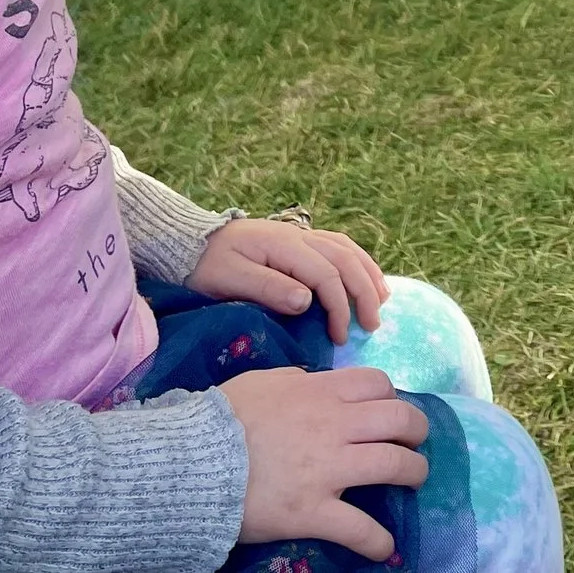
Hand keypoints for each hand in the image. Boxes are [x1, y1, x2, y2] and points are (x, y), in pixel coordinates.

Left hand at [187, 218, 390, 343]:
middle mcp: (299, 236)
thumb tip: (306, 301)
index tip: (340, 338)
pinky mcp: (299, 241)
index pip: (326, 275)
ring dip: (368, 274)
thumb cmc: (207, 265)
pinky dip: (358, 262)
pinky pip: (339, 247)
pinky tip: (366, 277)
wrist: (190, 242)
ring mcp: (301, 236)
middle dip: (364, 293)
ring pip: (347, 249)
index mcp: (284, 245)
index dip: (339, 307)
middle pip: (346, 260)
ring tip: (382, 301)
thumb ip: (268, 288)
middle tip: (372, 326)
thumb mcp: (229, 280)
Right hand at [221, 365, 427, 559]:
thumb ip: (294, 380)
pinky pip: (360, 529)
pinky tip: (385, 547)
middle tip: (413, 442)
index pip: (377, 383)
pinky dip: (378, 541)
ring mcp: (327, 470)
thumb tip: (311, 382)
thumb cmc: (220, 419)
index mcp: (319, 393)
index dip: (392, 396)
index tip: (390, 410)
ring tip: (414, 479)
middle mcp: (333, 427)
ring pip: (395, 466)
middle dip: (416, 430)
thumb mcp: (261, 383)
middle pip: (399, 420)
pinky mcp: (313, 512)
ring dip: (414, 473)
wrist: (192, 463)